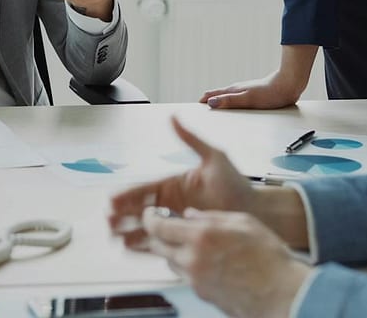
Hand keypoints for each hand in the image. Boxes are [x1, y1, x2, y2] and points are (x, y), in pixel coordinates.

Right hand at [109, 117, 257, 249]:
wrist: (257, 211)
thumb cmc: (238, 184)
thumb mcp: (214, 158)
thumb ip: (191, 139)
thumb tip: (174, 116)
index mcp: (173, 184)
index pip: (144, 189)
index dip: (127, 196)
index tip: (113, 200)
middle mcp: (171, 204)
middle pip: (140, 210)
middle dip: (123, 215)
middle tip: (109, 221)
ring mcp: (177, 222)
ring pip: (146, 227)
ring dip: (130, 231)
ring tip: (115, 237)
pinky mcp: (185, 237)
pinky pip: (160, 242)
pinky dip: (145, 246)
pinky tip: (132, 249)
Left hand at [143, 208, 309, 317]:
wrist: (283, 294)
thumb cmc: (270, 259)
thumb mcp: (242, 222)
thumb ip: (211, 216)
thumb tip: (190, 215)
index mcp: (201, 236)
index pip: (158, 226)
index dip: (150, 218)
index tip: (150, 214)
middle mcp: (193, 260)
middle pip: (159, 247)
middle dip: (159, 235)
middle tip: (167, 228)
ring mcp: (196, 281)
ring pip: (171, 263)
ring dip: (175, 253)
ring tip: (195, 246)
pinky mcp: (202, 296)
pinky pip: (187, 278)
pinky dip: (190, 268)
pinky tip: (209, 263)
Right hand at [199, 45, 316, 108]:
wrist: (288, 85)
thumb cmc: (270, 94)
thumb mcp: (248, 100)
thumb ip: (229, 101)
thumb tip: (210, 102)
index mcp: (232, 90)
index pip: (210, 95)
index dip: (201, 101)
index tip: (192, 110)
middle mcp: (236, 90)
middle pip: (216, 96)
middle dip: (206, 103)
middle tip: (198, 113)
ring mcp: (244, 92)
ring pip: (226, 97)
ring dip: (217, 103)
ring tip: (211, 112)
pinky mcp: (252, 96)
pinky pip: (235, 100)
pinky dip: (228, 105)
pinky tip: (232, 110)